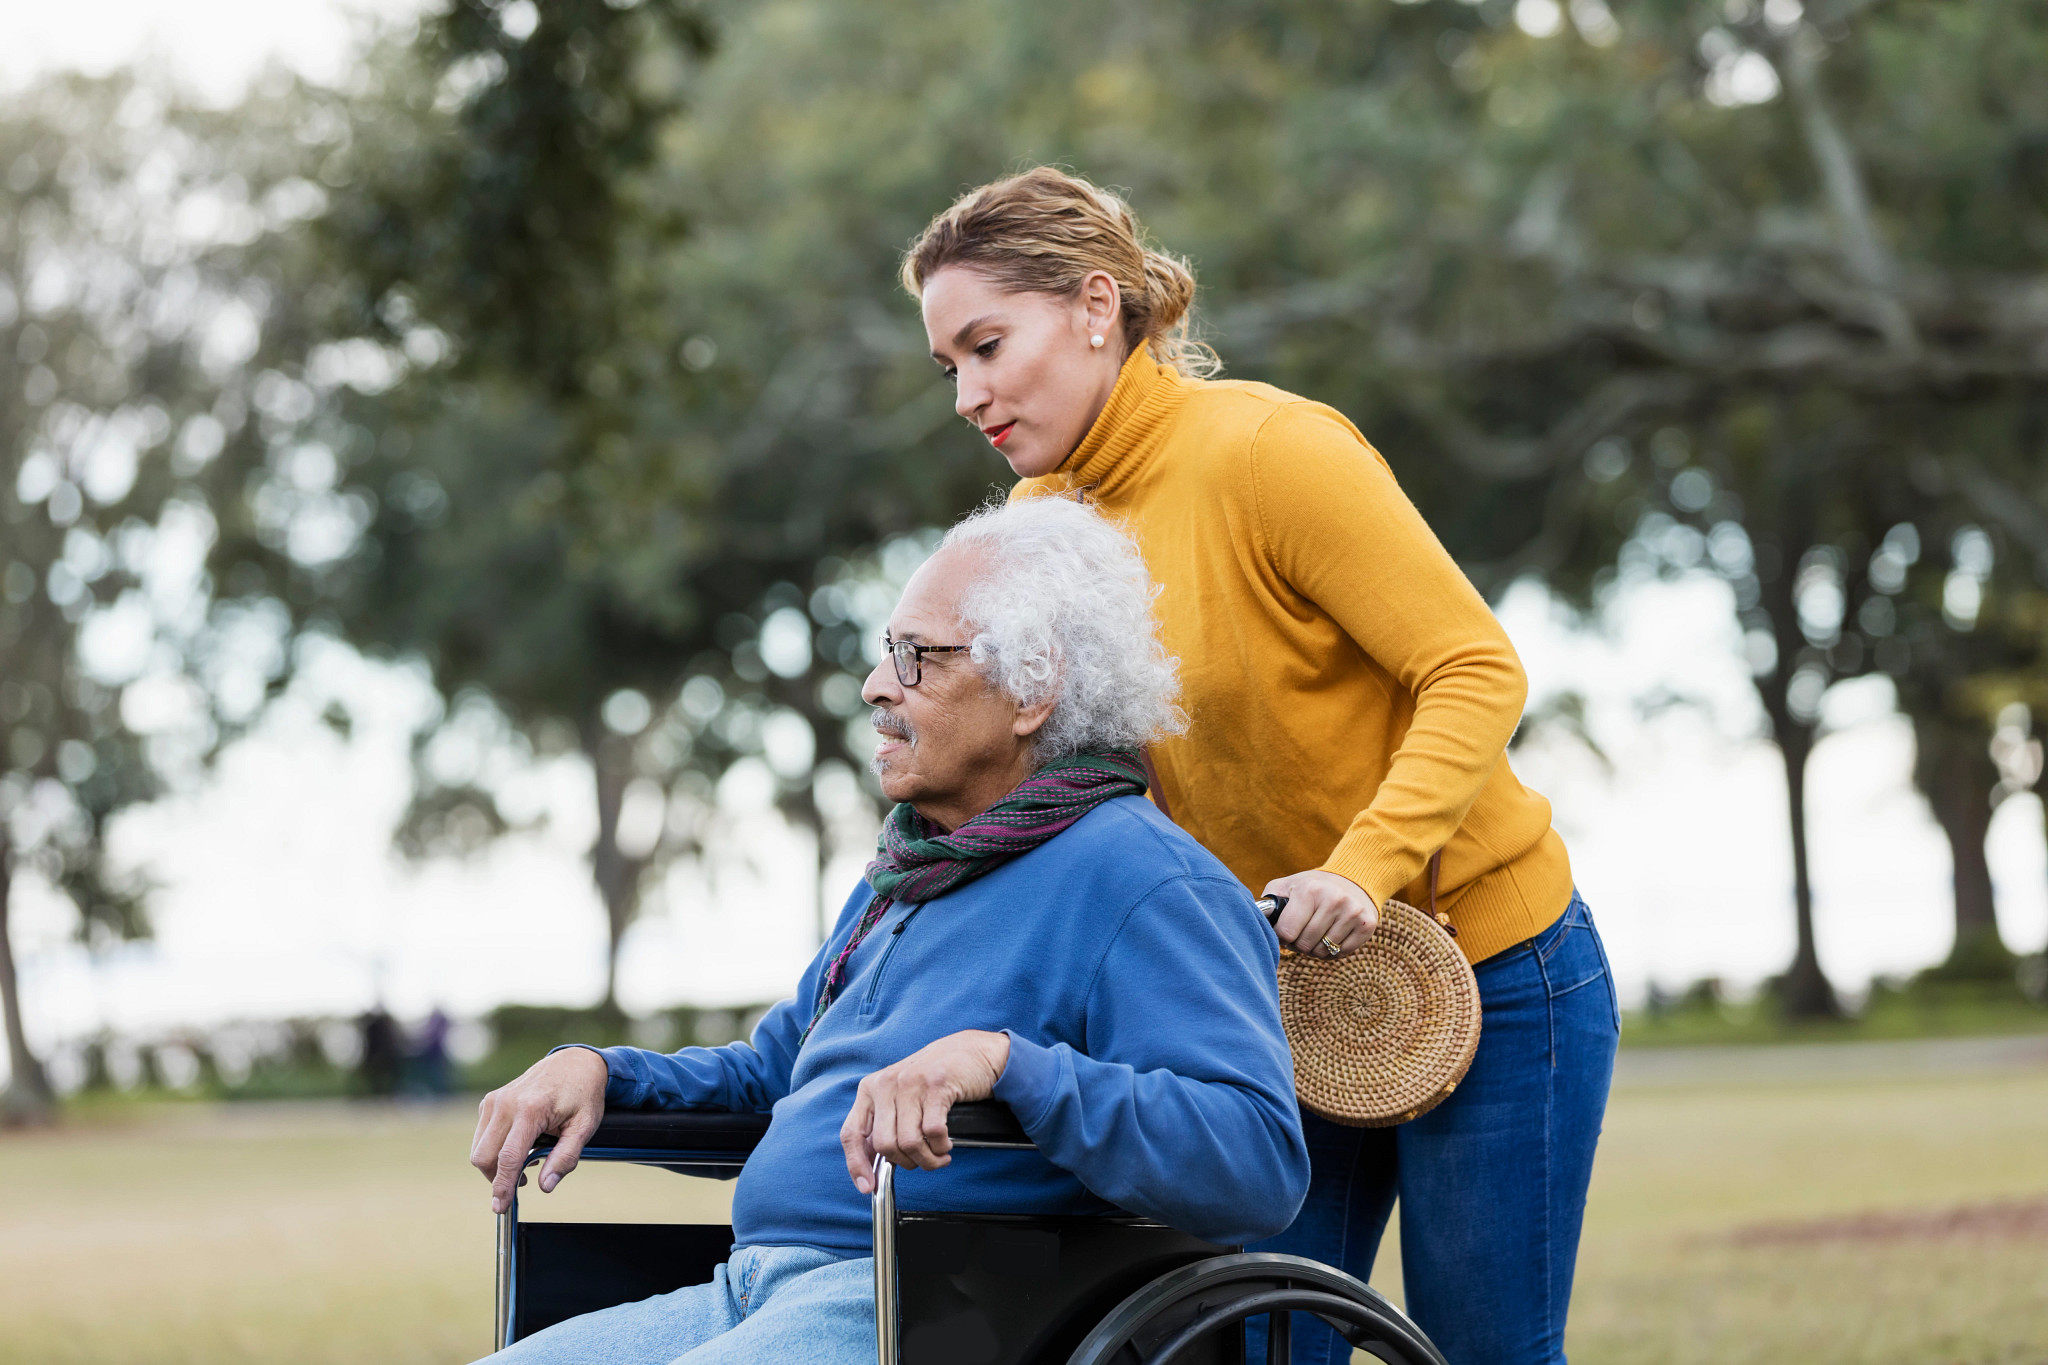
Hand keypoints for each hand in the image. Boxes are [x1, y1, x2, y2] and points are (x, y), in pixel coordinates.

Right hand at [469, 1046, 609, 1213]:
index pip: (509, 1158)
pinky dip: (494, 1149)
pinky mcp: (490, 1101)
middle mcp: (506, 1103)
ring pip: (479, 1149)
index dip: (503, 1187)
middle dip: (496, 1179)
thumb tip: (546, 1187)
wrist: (575, 1063)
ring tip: (527, 1160)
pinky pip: (481, 1136)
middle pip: (484, 1157)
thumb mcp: (585, 1127)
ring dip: (495, 1165)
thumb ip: (565, 1158)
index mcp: (531, 1109)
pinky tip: (519, 1145)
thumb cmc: (582, 1095)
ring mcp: (495, 1100)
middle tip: (521, 1184)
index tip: (500, 1207)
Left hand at [840, 1029, 1010, 1193]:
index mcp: (871, 1088)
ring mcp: (911, 1083)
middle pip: (884, 1144)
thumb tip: (871, 1165)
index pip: (852, 1133)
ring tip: (939, 1155)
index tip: (867, 1187)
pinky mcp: (936, 1085)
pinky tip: (947, 1143)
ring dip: (927, 1159)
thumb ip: (884, 1124)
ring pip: (908, 1142)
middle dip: (906, 1163)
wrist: (973, 1052)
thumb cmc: (936, 1079)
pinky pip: (933, 1132)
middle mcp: (886, 1084)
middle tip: (923, 1161)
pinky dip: (941, 1146)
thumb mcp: (900, 1097)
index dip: (856, 1165)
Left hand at [1264, 869, 1378, 957]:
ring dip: (1315, 948)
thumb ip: (1267, 905)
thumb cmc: (1310, 887)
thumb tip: (1252, 922)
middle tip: (1301, 931)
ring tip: (1316, 932)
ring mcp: (1353, 913)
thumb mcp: (1286, 886)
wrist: (1352, 879)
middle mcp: (1334, 900)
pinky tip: (1332, 934)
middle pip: (1304, 945)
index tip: (1285, 931)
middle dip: (1298, 943)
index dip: (1282, 937)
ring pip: (1323, 952)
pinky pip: (1341, 953)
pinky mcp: (1367, 925)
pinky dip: (1333, 950)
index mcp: (1310, 890)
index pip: (1286, 933)